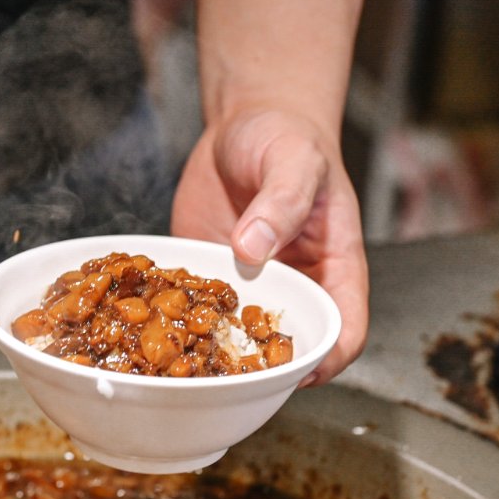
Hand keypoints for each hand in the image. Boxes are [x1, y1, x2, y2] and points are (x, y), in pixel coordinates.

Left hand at [171, 108, 368, 385]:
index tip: (300, 373)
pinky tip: (153, 324)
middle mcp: (293, 283)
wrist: (244, 123)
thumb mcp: (294, 160)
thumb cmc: (287, 137)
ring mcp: (249, 283)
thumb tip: (254, 248)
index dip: (328, 357)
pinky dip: (179, 319)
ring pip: (238, 333)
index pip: (345, 327)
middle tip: (229, 375)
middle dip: (263, 365)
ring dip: (215, 350)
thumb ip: (281, 201)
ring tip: (185, 361)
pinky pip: (197, 305)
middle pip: (289, 343)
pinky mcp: (210, 273)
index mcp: (333, 266)